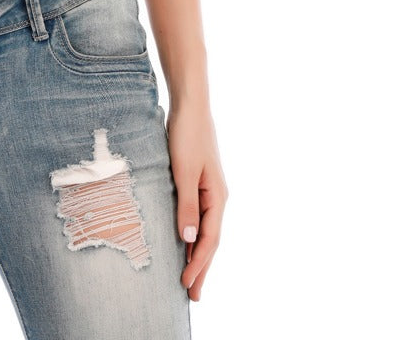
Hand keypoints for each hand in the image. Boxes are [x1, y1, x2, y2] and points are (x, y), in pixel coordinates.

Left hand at [167, 102, 226, 300]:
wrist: (190, 105)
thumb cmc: (186, 135)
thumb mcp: (184, 172)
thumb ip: (187, 205)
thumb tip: (190, 240)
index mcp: (217, 197)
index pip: (210, 240)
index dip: (199, 265)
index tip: (187, 286)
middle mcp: (217, 197)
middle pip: (211, 240)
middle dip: (202, 268)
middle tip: (194, 297)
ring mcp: (209, 190)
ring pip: (205, 230)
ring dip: (198, 254)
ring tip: (191, 277)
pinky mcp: (199, 181)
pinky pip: (198, 216)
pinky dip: (193, 234)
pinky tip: (185, 242)